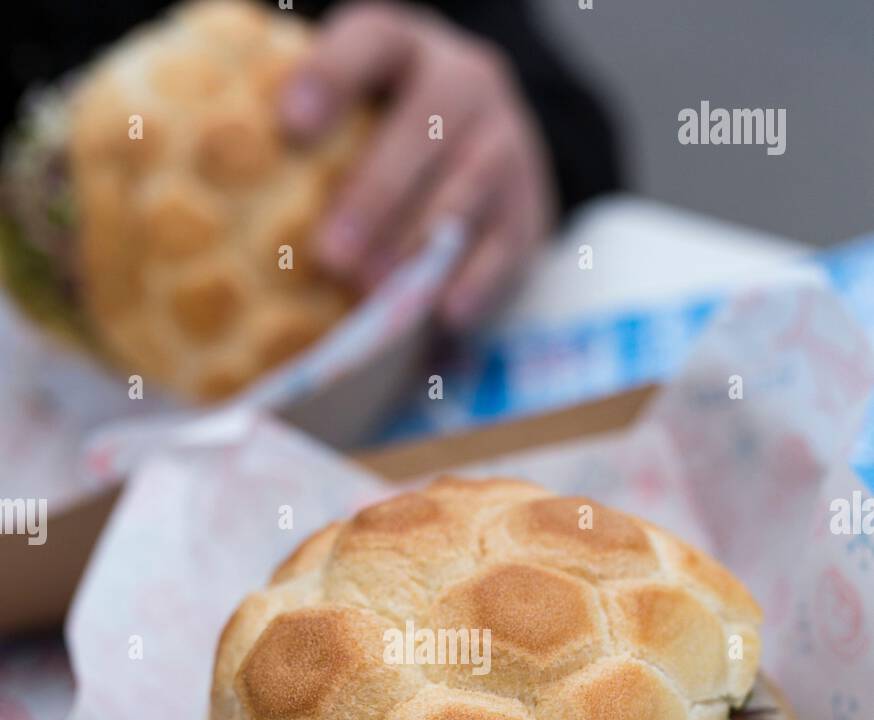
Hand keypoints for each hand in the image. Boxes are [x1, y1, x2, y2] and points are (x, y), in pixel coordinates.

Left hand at [282, 1, 557, 328]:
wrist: (488, 156)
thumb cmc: (379, 142)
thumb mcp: (349, 117)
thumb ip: (300, 141)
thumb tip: (202, 197)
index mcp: (403, 48)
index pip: (370, 43)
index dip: (330, 77)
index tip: (289, 124)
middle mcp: (464, 82)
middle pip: (423, 127)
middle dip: (375, 194)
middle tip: (330, 254)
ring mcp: (505, 143)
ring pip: (467, 189)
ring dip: (417, 243)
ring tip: (373, 291)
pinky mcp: (530, 206)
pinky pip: (506, 244)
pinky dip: (475, 280)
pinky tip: (443, 313)